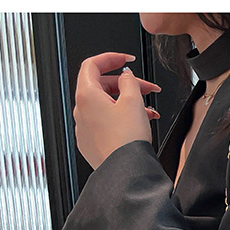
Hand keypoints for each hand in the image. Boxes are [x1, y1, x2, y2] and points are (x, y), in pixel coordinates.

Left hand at [72, 52, 161, 169]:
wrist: (126, 171)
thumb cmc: (126, 141)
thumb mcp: (133, 102)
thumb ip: (129, 81)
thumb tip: (126, 76)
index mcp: (86, 95)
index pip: (93, 65)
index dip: (111, 58)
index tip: (126, 60)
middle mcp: (81, 111)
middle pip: (102, 87)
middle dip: (127, 85)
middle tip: (147, 89)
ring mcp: (85, 128)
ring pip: (106, 106)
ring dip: (128, 104)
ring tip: (148, 112)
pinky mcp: (92, 143)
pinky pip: (106, 123)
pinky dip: (121, 119)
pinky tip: (138, 125)